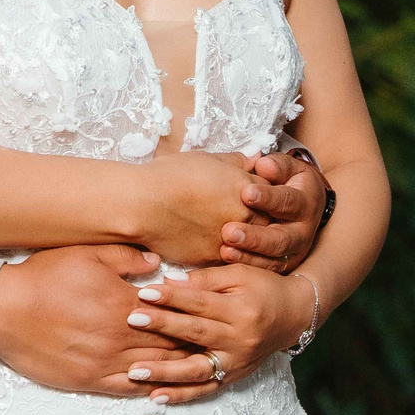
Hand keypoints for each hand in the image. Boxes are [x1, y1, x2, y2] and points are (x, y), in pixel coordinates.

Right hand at [0, 245, 221, 399]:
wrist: (4, 310)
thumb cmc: (44, 277)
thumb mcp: (88, 254)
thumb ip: (128, 258)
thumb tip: (159, 265)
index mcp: (124, 305)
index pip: (172, 316)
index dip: (194, 318)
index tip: (211, 317)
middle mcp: (120, 338)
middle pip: (169, 346)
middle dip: (193, 345)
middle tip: (214, 345)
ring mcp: (104, 363)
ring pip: (153, 371)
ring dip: (176, 371)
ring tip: (197, 368)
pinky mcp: (88, 381)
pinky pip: (127, 390)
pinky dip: (148, 389)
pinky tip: (161, 388)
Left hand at [124, 263, 313, 383]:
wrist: (294, 315)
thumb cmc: (264, 288)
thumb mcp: (240, 275)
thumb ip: (205, 280)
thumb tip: (170, 282)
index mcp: (241, 310)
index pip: (200, 303)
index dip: (172, 298)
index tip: (144, 293)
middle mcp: (239, 340)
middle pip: (195, 334)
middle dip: (161, 327)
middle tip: (131, 320)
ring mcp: (236, 363)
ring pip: (197, 370)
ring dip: (164, 373)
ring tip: (135, 372)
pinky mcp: (233, 377)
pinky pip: (205, 390)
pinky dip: (181, 395)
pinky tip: (156, 397)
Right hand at [132, 152, 275, 264]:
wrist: (142, 204)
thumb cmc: (169, 176)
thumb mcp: (205, 158)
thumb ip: (235, 160)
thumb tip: (254, 156)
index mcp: (245, 185)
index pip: (272, 192)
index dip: (265, 192)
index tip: (258, 194)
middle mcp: (244, 213)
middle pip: (269, 219)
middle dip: (263, 217)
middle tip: (250, 215)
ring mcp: (230, 238)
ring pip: (253, 243)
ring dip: (249, 239)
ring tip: (233, 232)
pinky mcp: (214, 257)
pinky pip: (231, 258)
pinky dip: (229, 252)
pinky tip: (218, 244)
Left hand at [218, 151, 327, 272]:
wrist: (305, 205)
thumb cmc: (288, 182)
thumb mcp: (288, 168)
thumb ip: (276, 165)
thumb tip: (263, 164)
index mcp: (305, 203)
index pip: (288, 201)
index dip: (268, 198)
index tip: (246, 193)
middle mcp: (302, 231)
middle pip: (280, 238)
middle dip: (255, 237)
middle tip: (229, 231)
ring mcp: (293, 251)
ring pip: (272, 258)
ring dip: (247, 254)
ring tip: (225, 248)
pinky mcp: (281, 265)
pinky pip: (264, 269)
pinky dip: (246, 265)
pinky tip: (225, 257)